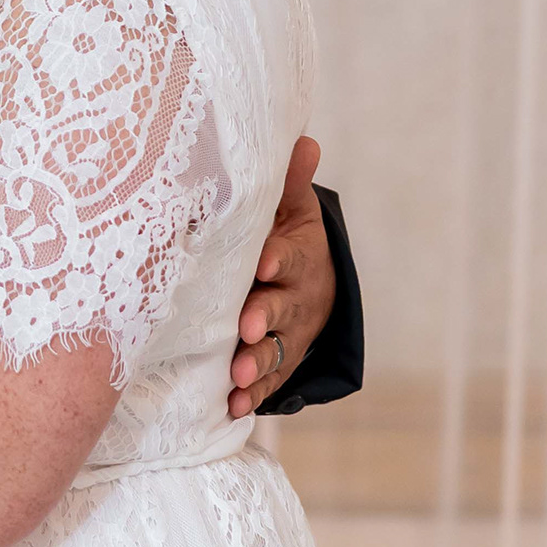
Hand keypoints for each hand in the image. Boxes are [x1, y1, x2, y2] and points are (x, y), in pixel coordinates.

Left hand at [225, 136, 330, 419]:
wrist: (313, 283)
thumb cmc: (287, 236)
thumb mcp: (292, 208)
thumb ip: (289, 182)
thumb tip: (304, 139)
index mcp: (298, 255)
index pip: (291, 255)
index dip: (279, 259)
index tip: (264, 262)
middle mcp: (296, 297)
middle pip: (283, 307)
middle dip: (267, 316)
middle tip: (248, 325)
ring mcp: (289, 332)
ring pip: (276, 349)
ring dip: (258, 362)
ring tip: (237, 374)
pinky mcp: (279, 361)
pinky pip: (269, 381)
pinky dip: (253, 395)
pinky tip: (233, 407)